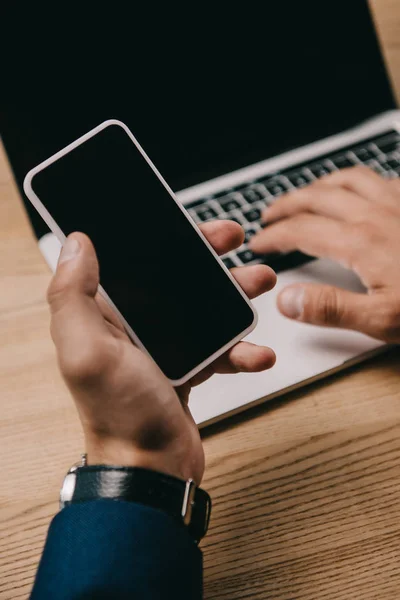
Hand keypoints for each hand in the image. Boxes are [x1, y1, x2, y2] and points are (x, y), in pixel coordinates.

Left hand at [48, 221, 275, 483]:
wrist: (152, 469)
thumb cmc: (118, 415)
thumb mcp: (87, 351)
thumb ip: (72, 295)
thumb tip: (76, 243)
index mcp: (103, 315)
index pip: (133, 261)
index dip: (163, 238)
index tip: (192, 224)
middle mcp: (131, 327)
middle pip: (175, 278)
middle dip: (208, 258)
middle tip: (235, 238)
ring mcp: (162, 347)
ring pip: (203, 309)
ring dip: (235, 296)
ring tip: (261, 285)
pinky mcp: (186, 368)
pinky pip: (219, 349)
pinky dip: (241, 350)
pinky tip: (259, 354)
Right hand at [250, 167, 399, 341]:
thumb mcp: (383, 320)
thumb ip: (329, 308)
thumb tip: (287, 299)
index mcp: (360, 242)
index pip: (300, 230)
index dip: (273, 236)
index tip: (259, 243)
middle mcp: (376, 214)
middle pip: (316, 197)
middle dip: (286, 204)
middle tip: (269, 214)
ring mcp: (398, 203)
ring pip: (346, 179)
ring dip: (318, 185)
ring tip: (305, 194)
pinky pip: (379, 178)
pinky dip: (356, 180)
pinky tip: (358, 189)